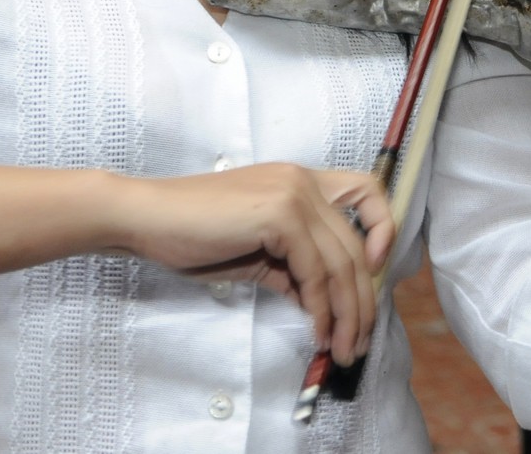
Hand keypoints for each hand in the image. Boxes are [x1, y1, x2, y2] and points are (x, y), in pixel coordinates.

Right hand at [111, 163, 392, 366]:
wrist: (147, 219)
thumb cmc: (193, 234)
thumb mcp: (257, 251)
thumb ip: (293, 267)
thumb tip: (322, 304)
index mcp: (300, 181)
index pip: (366, 190)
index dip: (384, 226)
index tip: (375, 270)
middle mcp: (303, 182)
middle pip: (356, 246)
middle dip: (362, 301)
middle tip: (358, 341)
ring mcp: (293, 194)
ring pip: (341, 263)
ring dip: (347, 315)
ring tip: (343, 348)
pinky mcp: (279, 215)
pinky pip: (315, 272)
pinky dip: (320, 309)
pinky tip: (317, 331)